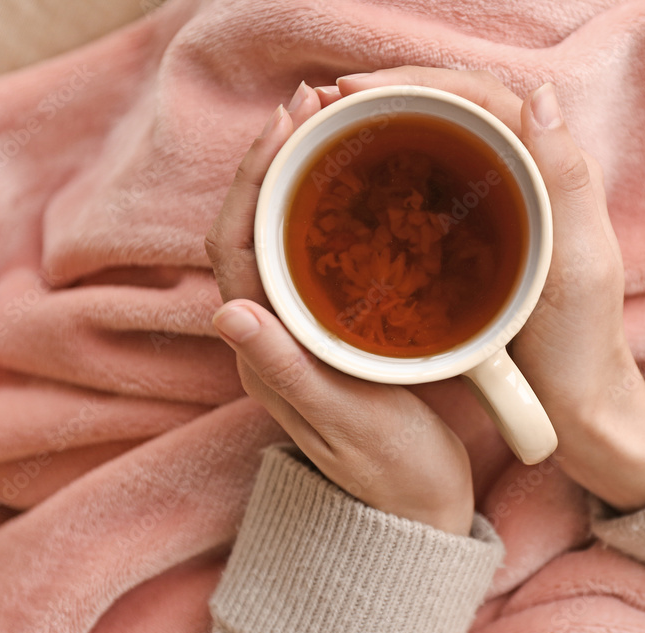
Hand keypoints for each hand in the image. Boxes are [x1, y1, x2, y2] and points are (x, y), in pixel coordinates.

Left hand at [205, 83, 473, 534]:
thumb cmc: (392, 474)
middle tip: (311, 108)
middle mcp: (271, 339)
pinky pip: (311, 257)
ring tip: (326, 131)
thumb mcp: (350, 423)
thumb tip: (229, 312)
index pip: (235, 249)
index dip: (251, 181)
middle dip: (270, 163)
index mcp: (267, 354)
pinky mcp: (330, 335)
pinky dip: (321, 211)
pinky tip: (351, 190)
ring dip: (292, 180)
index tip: (285, 126)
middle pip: (249, 231)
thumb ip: (291, 372)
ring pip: (278, 239)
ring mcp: (299, 335)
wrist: (416, 511)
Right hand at [337, 68, 644, 511]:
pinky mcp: (474, 237)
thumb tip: (539, 93)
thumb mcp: (580, 263)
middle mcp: (524, 174)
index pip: (478, 97)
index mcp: (551, 169)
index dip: (413, 83)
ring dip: (382, 127)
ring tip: (327, 130)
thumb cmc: (582, 341)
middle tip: (323, 104)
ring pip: (435, 142)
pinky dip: (389, 171)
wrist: (576, 400)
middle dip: (386, 97)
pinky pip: (429, 185)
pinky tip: (354, 179)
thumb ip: (565, 180)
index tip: (350, 91)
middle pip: (449, 109)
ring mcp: (496, 204)